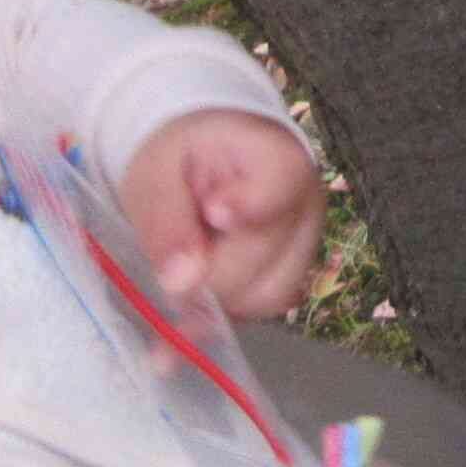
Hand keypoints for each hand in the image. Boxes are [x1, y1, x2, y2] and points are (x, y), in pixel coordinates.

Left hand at [121, 110, 323, 319]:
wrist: (202, 158)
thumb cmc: (184, 156)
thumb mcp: (158, 172)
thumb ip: (167, 224)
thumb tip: (181, 283)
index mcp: (280, 161)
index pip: (280, 192)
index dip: (246, 209)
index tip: (213, 212)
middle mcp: (307, 206)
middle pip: (261, 261)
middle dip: (206, 270)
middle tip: (172, 253)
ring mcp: (306, 245)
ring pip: (267, 296)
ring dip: (217, 296)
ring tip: (188, 269)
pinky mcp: (293, 275)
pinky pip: (261, 308)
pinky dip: (225, 310)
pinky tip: (198, 297)